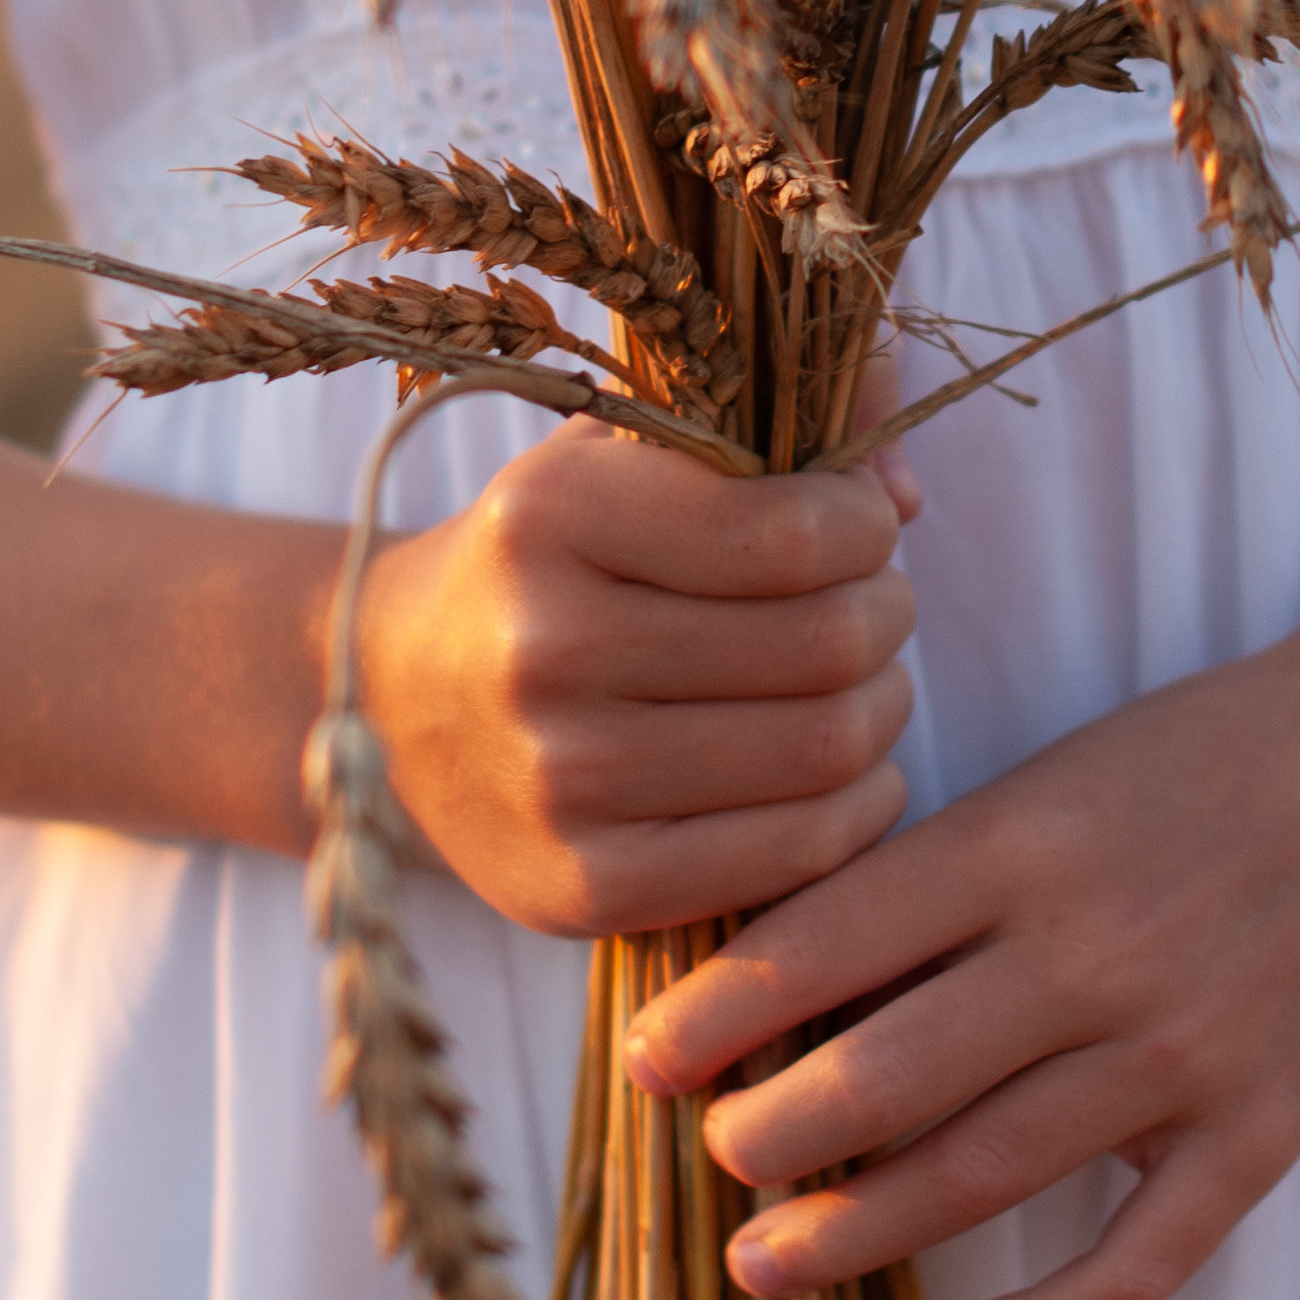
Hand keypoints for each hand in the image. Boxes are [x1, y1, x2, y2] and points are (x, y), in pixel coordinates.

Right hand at [357, 418, 921, 939]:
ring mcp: (560, 780)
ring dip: (884, 707)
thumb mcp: (623, 446)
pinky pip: (795, 852)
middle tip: (873, 602)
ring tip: (861, 678)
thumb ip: (772, 411)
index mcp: (553, 516)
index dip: (865, 527)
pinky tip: (845, 767)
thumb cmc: (547, 555)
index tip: (861, 525)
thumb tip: (905, 492)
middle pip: (825, 643)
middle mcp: (544, 647)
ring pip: (826, 750)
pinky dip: (860, 806)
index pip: (790, 532)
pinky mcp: (584, 887)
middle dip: (886, 613)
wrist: (393, 696)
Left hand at [625, 597, 1299, 1299]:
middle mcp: (1090, 951)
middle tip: (707, 1158)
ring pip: (983, 1175)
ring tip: (764, 1260)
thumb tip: (797, 970)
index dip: (722, 1011)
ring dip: (857, 1232)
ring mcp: (1180, 1053)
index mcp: (1025, 841)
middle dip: (767, 1135)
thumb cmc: (1207, 750)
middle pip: (886, 1076)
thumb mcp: (1055, 774)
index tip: (646, 1056)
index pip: (832, 940)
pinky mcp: (1258, 1129)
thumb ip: (941, 872)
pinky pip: (1140, 1260)